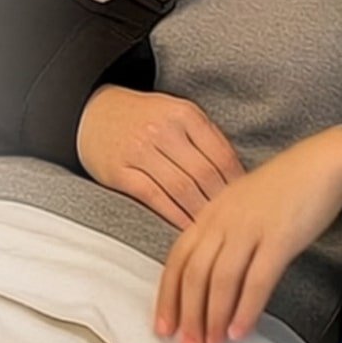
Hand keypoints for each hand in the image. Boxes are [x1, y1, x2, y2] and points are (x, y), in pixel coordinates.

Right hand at [77, 85, 245, 228]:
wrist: (94, 112)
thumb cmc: (144, 118)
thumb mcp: (177, 113)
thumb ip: (205, 137)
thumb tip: (237, 174)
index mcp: (184, 114)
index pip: (221, 154)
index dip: (237, 183)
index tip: (247, 202)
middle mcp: (163, 129)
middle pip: (204, 174)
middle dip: (222, 203)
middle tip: (234, 223)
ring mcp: (140, 150)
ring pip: (182, 188)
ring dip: (201, 213)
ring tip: (214, 230)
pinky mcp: (120, 171)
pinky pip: (154, 198)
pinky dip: (174, 216)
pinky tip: (187, 228)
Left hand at [154, 127, 341, 342]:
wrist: (320, 164)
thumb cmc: (283, 188)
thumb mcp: (240, 204)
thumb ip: (221, 233)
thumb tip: (207, 280)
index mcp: (212, 212)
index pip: (178, 257)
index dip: (168, 295)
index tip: (164, 325)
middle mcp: (224, 219)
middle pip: (194, 272)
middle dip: (188, 314)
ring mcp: (251, 226)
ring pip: (220, 279)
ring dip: (213, 317)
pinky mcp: (280, 237)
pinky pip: (257, 279)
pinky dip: (246, 309)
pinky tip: (240, 329)